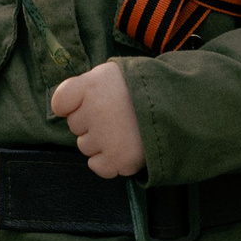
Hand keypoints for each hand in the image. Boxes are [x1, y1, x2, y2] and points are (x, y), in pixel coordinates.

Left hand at [50, 61, 145, 178]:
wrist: (180, 105)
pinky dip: (109, 162)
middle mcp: (96, 110)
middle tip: (117, 115)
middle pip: (74, 125)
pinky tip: (124, 147)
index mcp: (93, 85)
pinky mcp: (119, 159)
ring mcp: (106, 137)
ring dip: (101, 142)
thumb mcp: (111, 73)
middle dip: (91, 122)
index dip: (72, 104)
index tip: (90, 101)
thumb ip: (86, 85)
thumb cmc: (142, 88)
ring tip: (125, 130)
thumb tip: (63, 106)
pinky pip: (98, 166)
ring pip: (85, 146)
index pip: (60, 102)